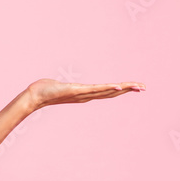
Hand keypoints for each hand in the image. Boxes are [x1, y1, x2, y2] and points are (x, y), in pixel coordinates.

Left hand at [26, 78, 145, 111]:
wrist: (35, 96)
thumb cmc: (44, 90)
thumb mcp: (59, 86)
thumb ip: (62, 86)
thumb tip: (58, 84)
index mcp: (85, 94)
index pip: (107, 92)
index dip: (122, 90)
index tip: (135, 87)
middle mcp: (87, 96)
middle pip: (112, 93)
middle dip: (129, 90)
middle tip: (144, 87)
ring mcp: (83, 94)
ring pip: (107, 91)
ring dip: (124, 89)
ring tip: (138, 86)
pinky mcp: (77, 91)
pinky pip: (95, 90)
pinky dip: (107, 88)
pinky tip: (118, 87)